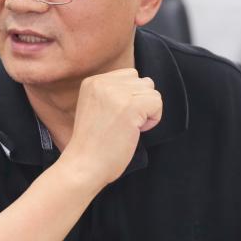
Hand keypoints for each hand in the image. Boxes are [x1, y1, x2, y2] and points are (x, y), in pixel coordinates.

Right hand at [59, 68, 161, 186]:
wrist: (83, 165)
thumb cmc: (93, 145)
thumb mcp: (96, 107)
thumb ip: (113, 93)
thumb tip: (144, 86)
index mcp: (92, 81)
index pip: (129, 75)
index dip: (131, 97)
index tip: (117, 117)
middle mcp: (103, 82)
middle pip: (142, 81)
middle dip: (140, 102)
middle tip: (124, 123)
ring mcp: (116, 93)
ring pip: (151, 91)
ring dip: (147, 111)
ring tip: (129, 127)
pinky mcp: (130, 107)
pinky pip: (157, 103)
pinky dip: (153, 119)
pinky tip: (136, 131)